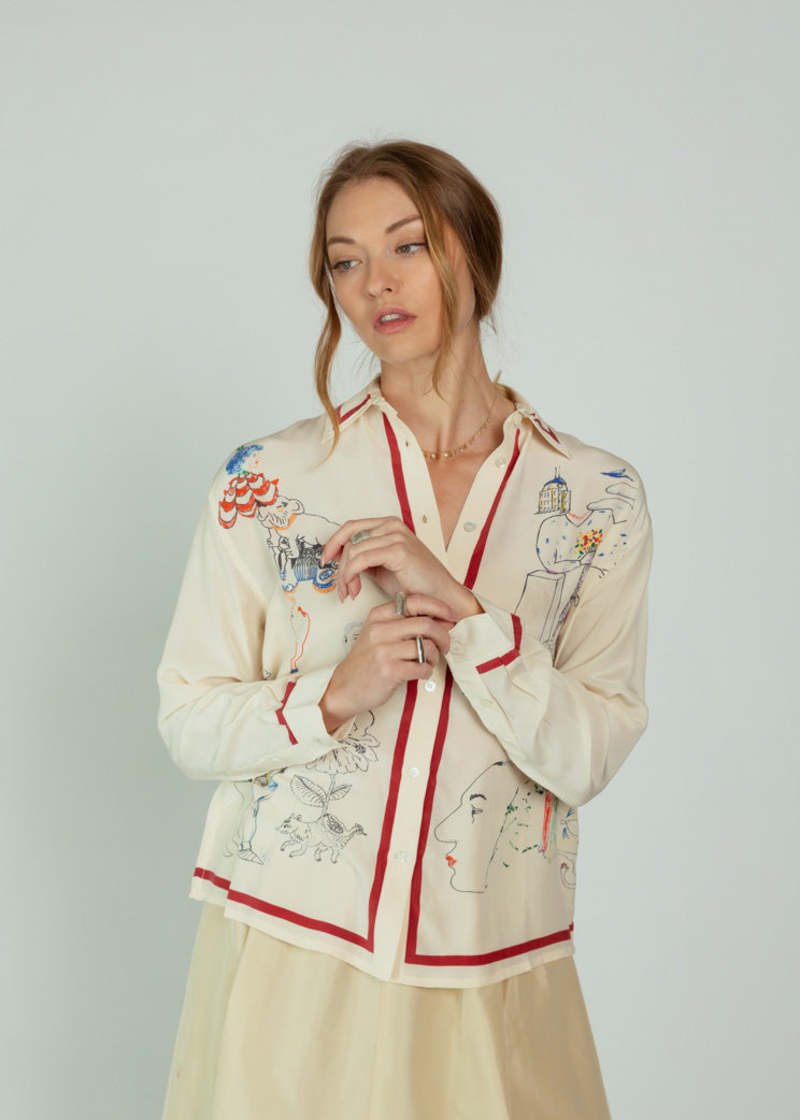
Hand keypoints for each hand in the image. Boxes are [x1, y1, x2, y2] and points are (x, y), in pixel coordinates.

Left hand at [320, 516, 479, 620]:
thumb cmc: (415, 585)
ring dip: (345, 575)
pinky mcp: (398, 550)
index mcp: (389, 525)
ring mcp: (396, 535)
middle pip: (349, 538)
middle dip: (339, 565)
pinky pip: (361, 559)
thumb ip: (364, 558)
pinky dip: (352, 575)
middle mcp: (392, 525)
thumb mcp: (382, 567)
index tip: (325, 561)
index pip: (351, 526)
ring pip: (353, 550)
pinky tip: (354, 589)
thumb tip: (340, 559)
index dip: (334, 543)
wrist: (440, 598)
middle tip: (341, 588)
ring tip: (350, 593)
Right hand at [321, 594, 456, 725]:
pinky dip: (427, 671)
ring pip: (427, 647)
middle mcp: (380, 630)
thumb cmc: (368, 660)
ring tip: (428, 662)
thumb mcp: (379, 633)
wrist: (345, 687)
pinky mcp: (389, 671)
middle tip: (445, 645)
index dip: (439, 608)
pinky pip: (421, 667)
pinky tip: (420, 672)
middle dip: (443, 636)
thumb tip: (442, 618)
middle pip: (426, 624)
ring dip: (434, 657)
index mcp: (379, 615)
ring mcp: (384, 650)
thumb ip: (403, 622)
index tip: (450, 617)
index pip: (416, 601)